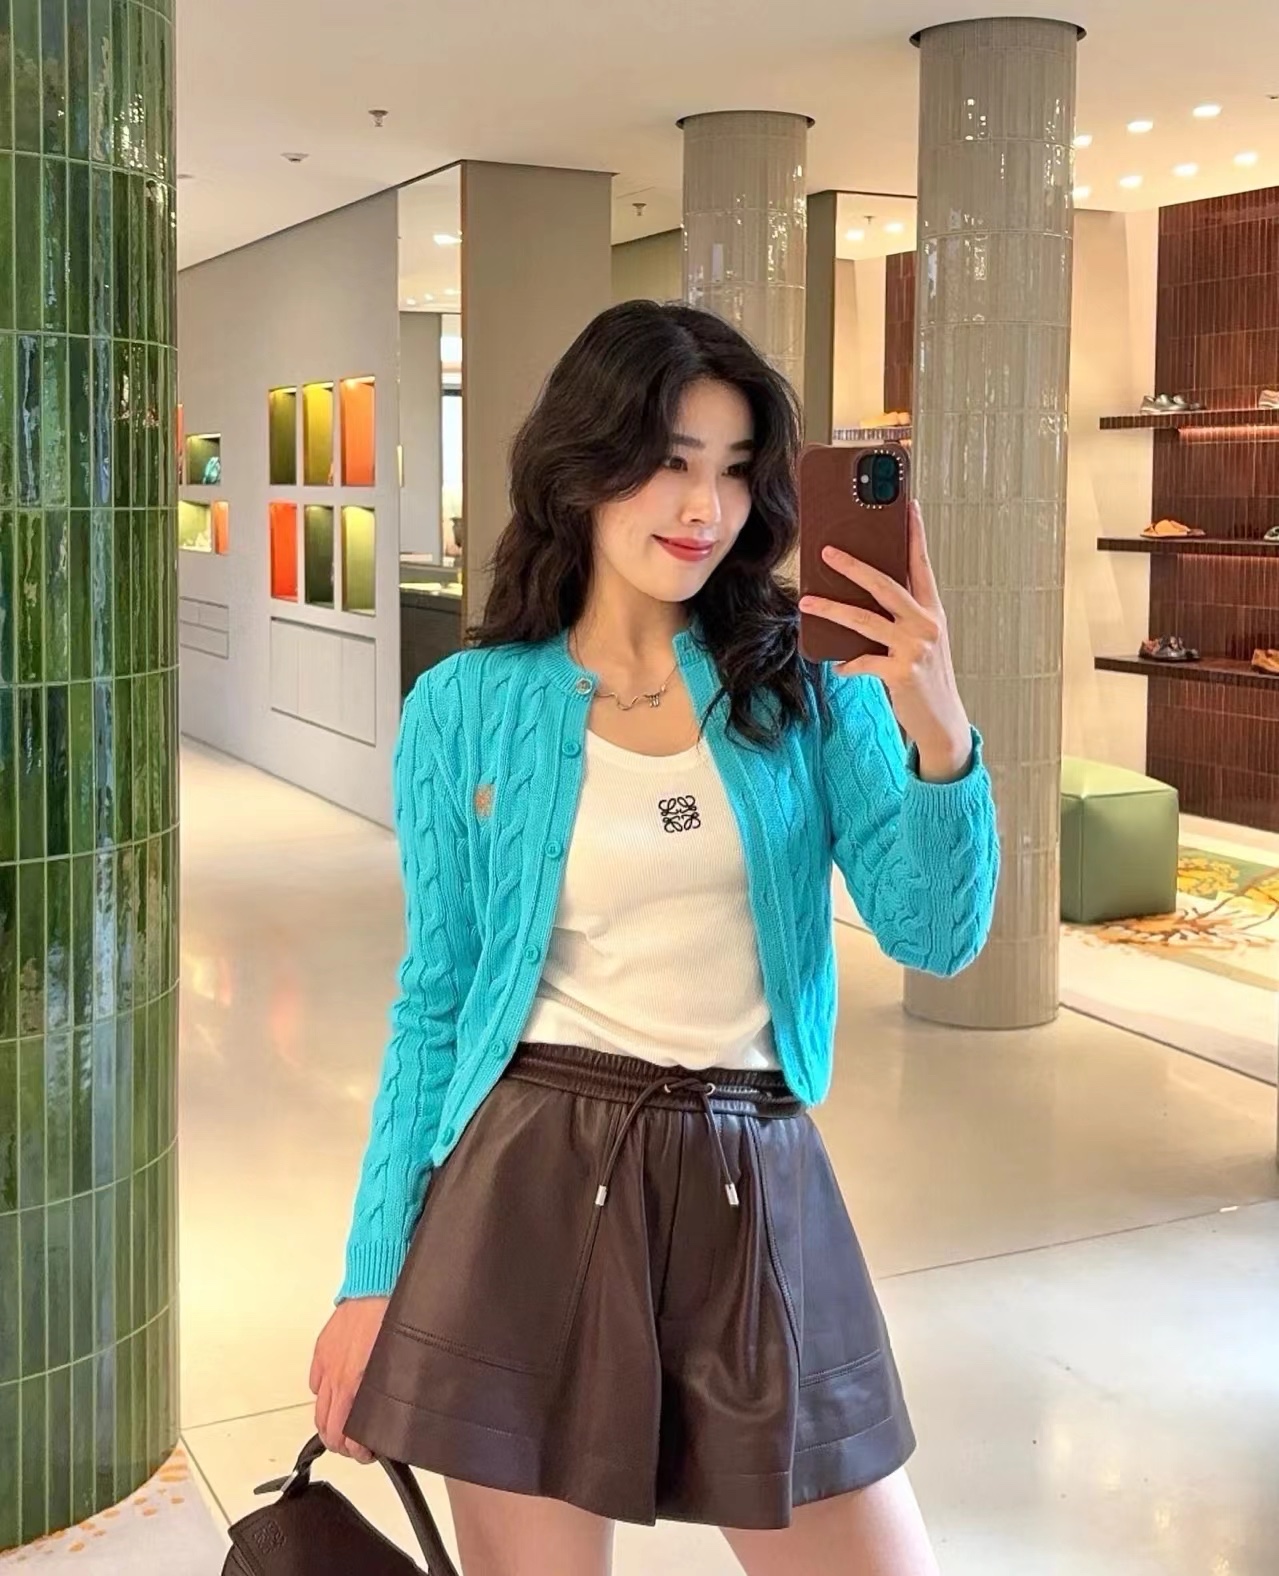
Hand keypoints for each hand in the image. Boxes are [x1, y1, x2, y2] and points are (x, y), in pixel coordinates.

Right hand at [309, 1297, 389, 1463]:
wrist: (376, 1284)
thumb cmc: (392, 1315)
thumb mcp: (398, 1360)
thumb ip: (389, 1388)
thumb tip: (394, 1409)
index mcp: (353, 1382)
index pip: (341, 1434)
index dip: (355, 1451)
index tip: (367, 1453)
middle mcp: (335, 1376)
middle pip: (325, 1427)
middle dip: (340, 1444)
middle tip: (358, 1446)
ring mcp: (326, 1363)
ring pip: (318, 1408)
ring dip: (329, 1423)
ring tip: (346, 1425)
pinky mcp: (322, 1349)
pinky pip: (315, 1382)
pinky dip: (323, 1394)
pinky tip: (336, 1393)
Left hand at [799, 501, 972, 781]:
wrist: (942, 722)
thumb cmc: (925, 678)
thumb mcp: (919, 642)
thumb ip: (898, 618)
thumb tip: (858, 598)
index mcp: (932, 611)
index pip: (921, 565)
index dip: (915, 535)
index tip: (909, 505)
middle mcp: (927, 624)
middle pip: (886, 585)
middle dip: (854, 566)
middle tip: (827, 552)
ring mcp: (915, 647)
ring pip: (865, 620)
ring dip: (832, 609)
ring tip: (807, 602)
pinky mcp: (901, 671)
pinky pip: (862, 660)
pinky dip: (847, 664)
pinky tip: (839, 667)